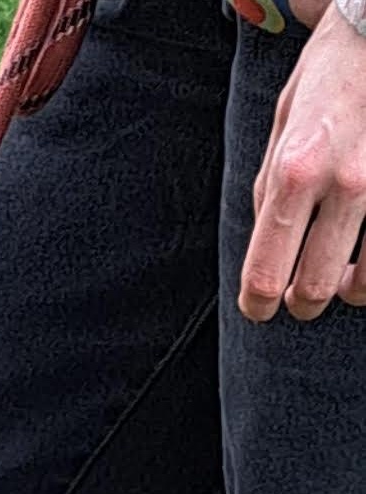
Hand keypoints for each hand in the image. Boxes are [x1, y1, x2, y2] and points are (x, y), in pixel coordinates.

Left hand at [241, 3, 365, 319]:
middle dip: (301, 302)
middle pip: (313, 290)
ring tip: (343, 276)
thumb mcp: (285, 123)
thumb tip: (265, 245)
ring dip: (349, 289)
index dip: (256, 305)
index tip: (259, 309)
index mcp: (296, 171)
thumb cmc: (333, 72)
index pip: (264, 274)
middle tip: (300, 296)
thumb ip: (271, 186)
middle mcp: (346, 181)